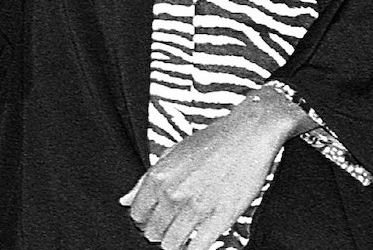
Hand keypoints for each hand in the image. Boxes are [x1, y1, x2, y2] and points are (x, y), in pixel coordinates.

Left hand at [119, 89, 310, 249]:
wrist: (248, 133)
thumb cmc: (212, 141)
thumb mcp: (172, 153)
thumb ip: (145, 180)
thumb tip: (125, 200)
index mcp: (158, 177)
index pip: (137, 214)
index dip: (145, 219)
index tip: (154, 219)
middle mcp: (173, 194)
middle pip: (152, 232)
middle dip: (159, 232)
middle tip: (172, 225)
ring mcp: (195, 208)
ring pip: (171, 243)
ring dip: (176, 242)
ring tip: (185, 234)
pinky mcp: (219, 218)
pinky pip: (198, 247)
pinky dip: (195, 249)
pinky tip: (198, 242)